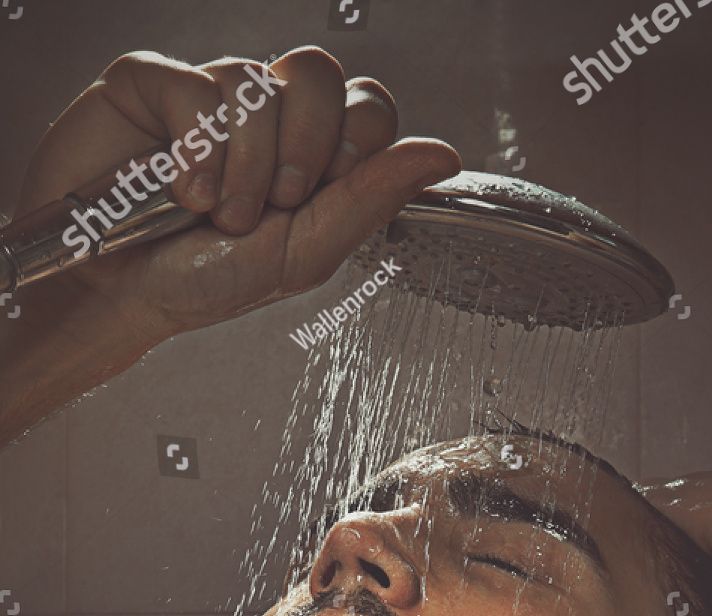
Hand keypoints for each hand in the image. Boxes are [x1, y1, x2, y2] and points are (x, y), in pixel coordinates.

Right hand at [2, 48, 459, 439]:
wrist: (118, 294)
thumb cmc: (201, 282)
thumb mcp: (301, 254)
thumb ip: (370, 199)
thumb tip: (444, 155)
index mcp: (311, 156)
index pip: (369, 105)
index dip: (355, 139)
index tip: (322, 188)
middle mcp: (265, 117)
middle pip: (322, 75)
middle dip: (303, 150)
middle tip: (273, 202)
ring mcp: (210, 96)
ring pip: (258, 84)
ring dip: (242, 167)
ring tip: (214, 213)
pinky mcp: (154, 83)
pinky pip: (198, 85)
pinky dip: (195, 150)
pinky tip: (180, 189)